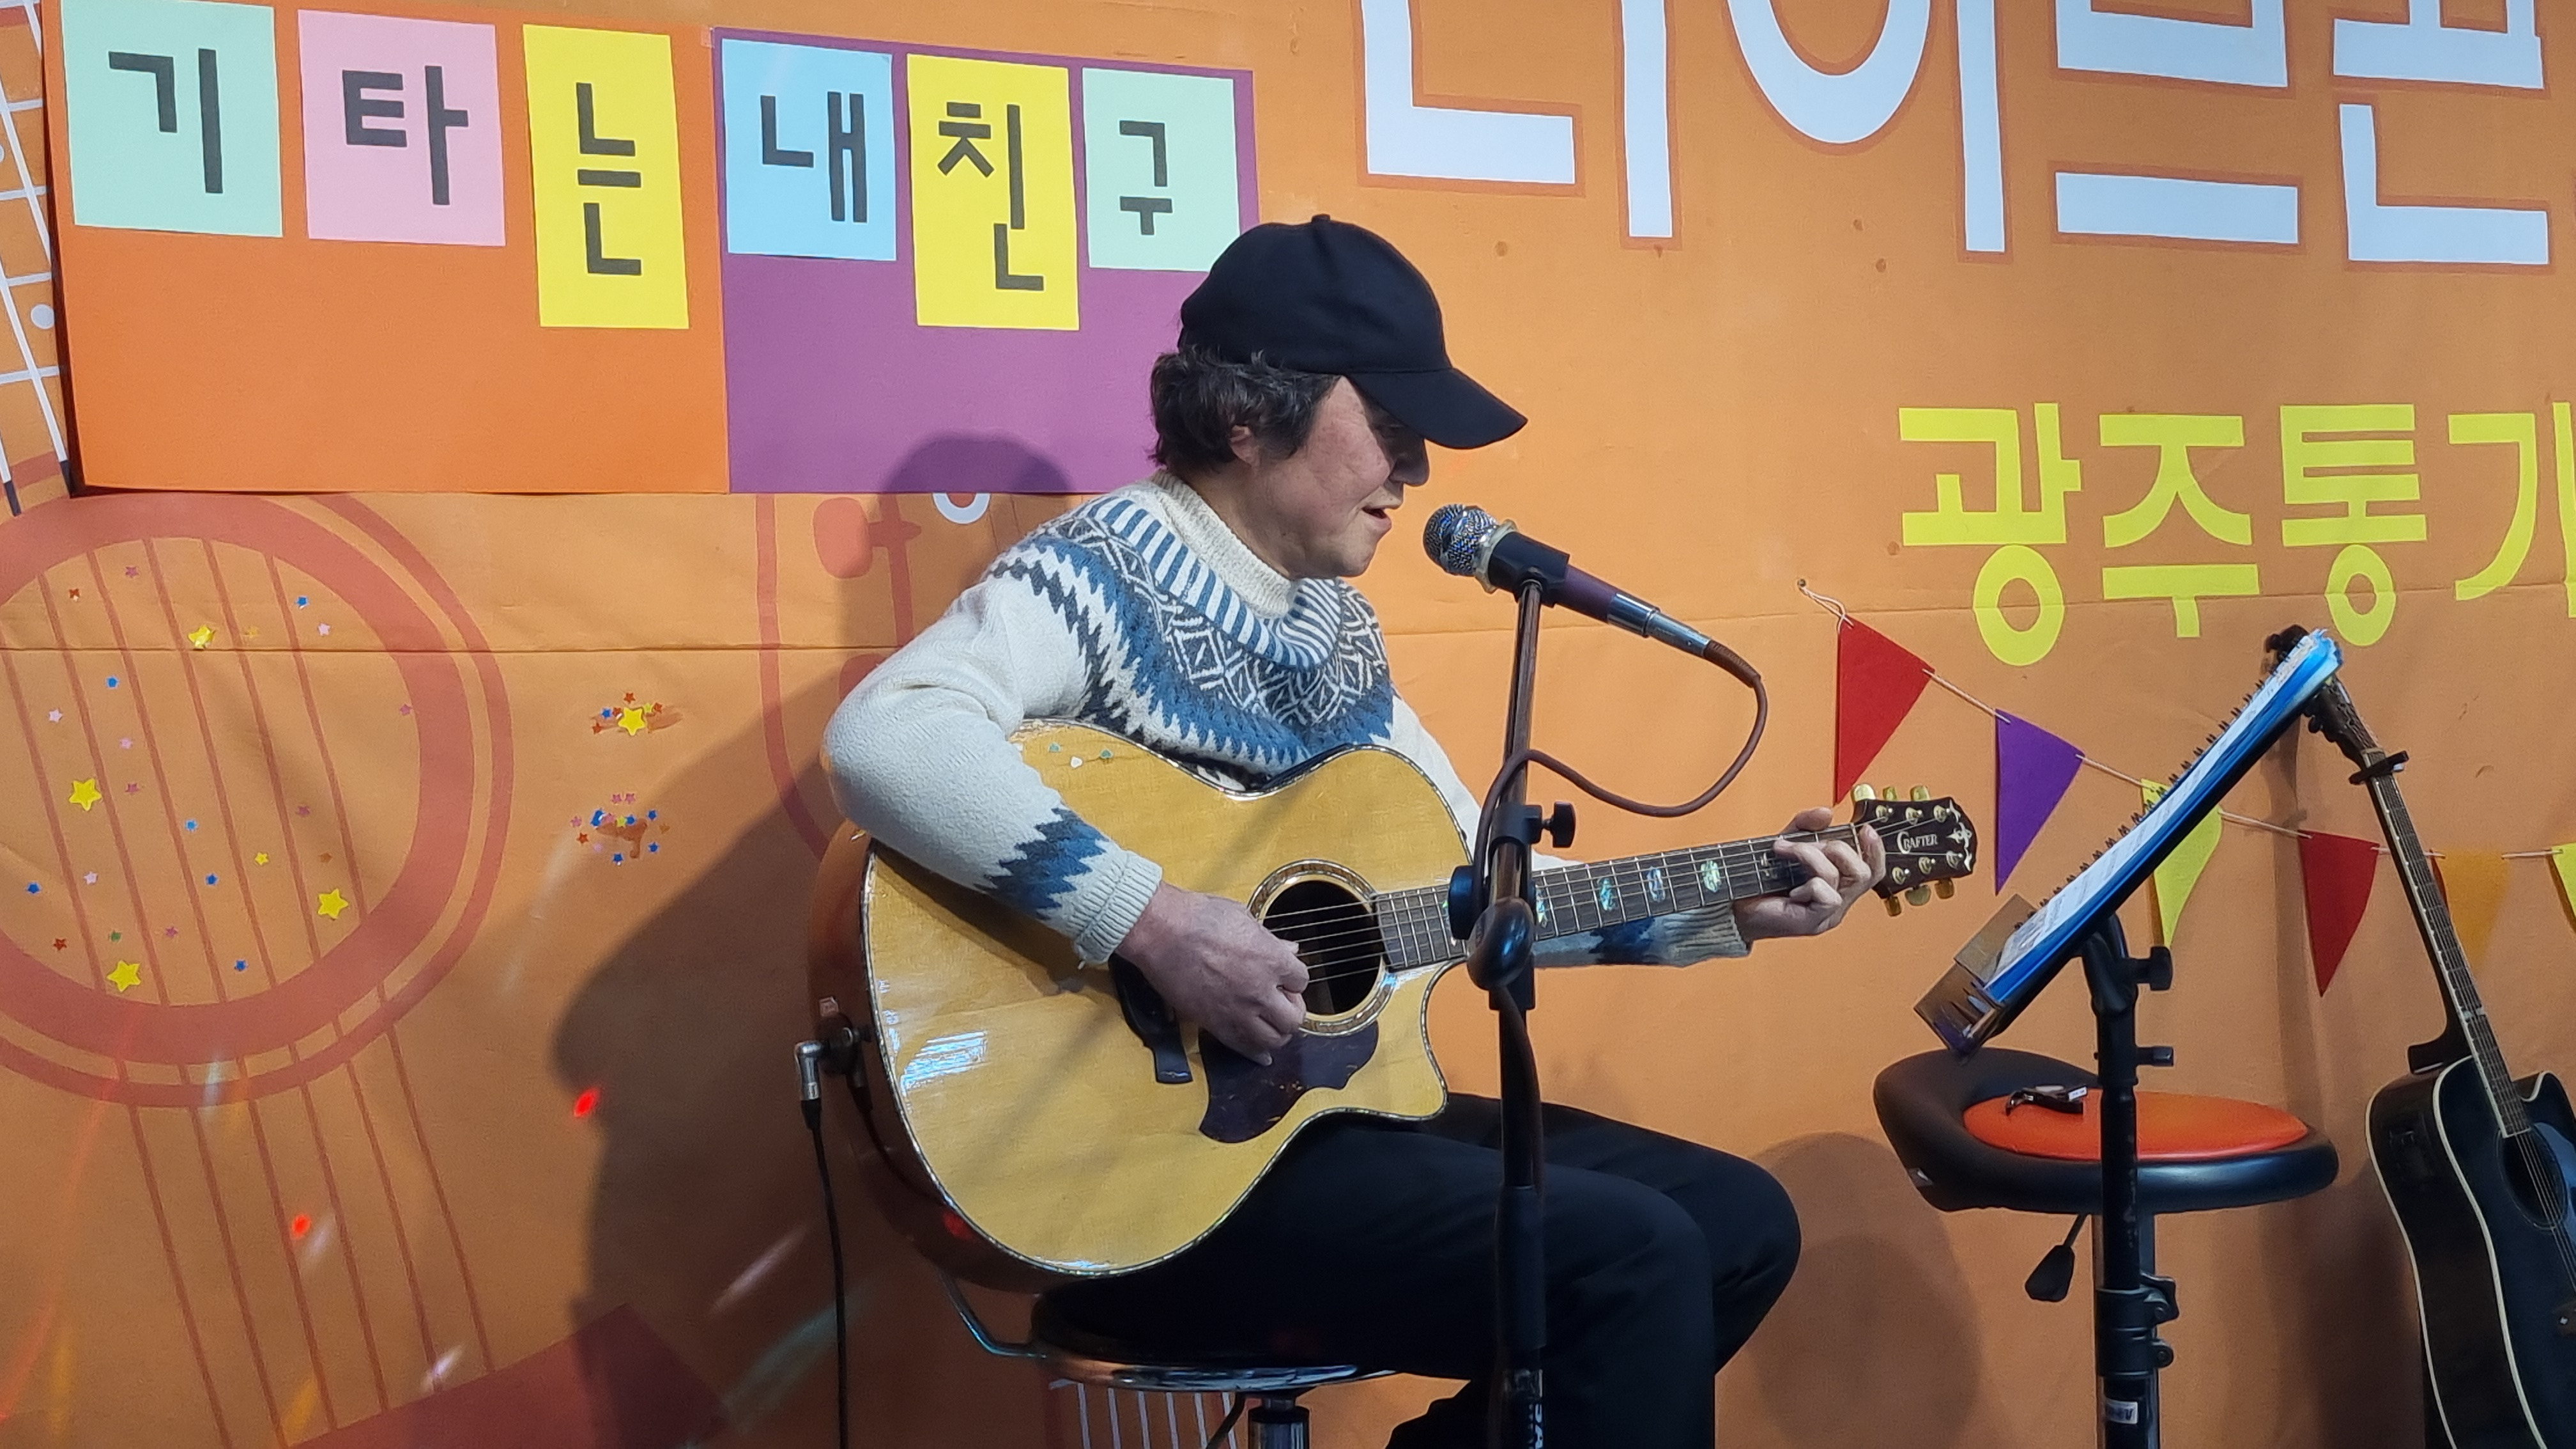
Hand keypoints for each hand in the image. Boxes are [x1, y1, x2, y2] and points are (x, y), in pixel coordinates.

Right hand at [1115, 884, 1310, 1062]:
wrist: (1160, 932)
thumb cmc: (1198, 917)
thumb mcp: (1243, 918)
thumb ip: (1269, 940)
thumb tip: (1289, 949)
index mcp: (1272, 959)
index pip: (1301, 980)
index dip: (1293, 980)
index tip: (1284, 978)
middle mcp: (1260, 990)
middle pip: (1294, 1018)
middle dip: (1292, 1011)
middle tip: (1281, 1003)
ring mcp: (1238, 1010)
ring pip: (1274, 1039)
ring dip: (1277, 1034)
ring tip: (1270, 1024)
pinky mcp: (1214, 1023)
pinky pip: (1243, 1047)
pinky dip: (1256, 1054)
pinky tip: (1262, 1056)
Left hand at [1733, 807, 1885, 940]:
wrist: (1734, 907)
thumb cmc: (1760, 880)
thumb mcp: (1786, 843)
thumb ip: (1804, 826)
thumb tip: (1825, 814)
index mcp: (1838, 885)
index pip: (1872, 869)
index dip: (1875, 850)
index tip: (1865, 829)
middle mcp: (1838, 901)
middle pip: (1864, 872)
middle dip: (1836, 848)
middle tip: (1803, 845)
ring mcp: (1828, 914)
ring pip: (1840, 877)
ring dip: (1810, 856)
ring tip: (1784, 852)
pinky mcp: (1814, 922)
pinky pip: (1828, 896)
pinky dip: (1810, 885)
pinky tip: (1792, 891)